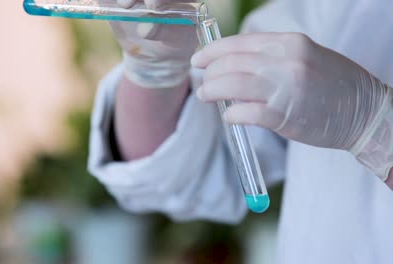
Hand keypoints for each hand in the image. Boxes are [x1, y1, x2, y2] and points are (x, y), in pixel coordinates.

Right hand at [112, 0, 197, 87]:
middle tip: (131, 5)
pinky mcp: (117, 0)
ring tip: (124, 6)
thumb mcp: (175, 39)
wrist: (158, 52)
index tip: (153, 8)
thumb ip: (163, 32)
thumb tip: (145, 28)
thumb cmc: (175, 42)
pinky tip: (112, 6)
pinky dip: (109, 0)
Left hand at [192, 32, 389, 150]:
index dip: (212, 52)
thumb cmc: (332, 84)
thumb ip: (270, 58)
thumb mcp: (303, 57)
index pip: (238, 43)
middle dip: (209, 73)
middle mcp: (285, 62)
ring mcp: (285, 88)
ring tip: (206, 96)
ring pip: (231, 85)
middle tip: (203, 82)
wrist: (363, 111)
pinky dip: (231, 115)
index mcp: (289, 43)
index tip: (199, 59)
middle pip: (230, 63)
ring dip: (212, 91)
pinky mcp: (284, 116)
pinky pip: (245, 113)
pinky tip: (229, 116)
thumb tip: (233, 65)